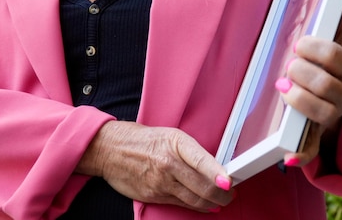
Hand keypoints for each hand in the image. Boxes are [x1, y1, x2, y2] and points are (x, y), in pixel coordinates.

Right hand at [76, 121, 233, 211]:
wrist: (111, 149)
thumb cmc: (144, 140)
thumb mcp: (171, 135)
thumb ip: (192, 152)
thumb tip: (217, 167)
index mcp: (176, 142)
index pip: (202, 160)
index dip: (217, 174)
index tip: (229, 183)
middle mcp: (168, 163)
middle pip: (202, 186)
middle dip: (222, 194)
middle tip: (230, 194)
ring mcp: (160, 182)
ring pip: (194, 199)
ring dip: (212, 203)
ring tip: (221, 200)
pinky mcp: (153, 196)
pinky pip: (180, 204)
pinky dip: (196, 206)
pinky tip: (204, 204)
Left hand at [278, 0, 341, 165]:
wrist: (338, 104)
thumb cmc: (332, 67)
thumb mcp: (338, 40)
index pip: (335, 57)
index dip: (314, 50)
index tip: (299, 44)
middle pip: (325, 85)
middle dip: (302, 72)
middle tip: (289, 66)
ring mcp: (334, 118)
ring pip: (318, 112)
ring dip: (297, 99)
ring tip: (284, 88)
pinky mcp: (317, 137)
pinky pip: (311, 149)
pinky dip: (300, 153)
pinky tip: (288, 156)